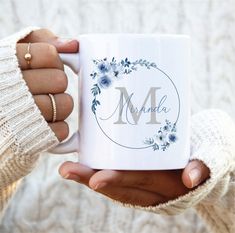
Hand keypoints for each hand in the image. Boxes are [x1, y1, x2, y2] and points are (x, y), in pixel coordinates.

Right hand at [16, 29, 77, 140]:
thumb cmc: (10, 81)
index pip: (50, 55)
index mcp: (6, 64)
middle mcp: (11, 90)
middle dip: (57, 82)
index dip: (53, 60)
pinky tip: (45, 122)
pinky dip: (59, 127)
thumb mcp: (18, 51)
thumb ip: (42, 40)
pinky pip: (62, 130)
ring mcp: (20, 117)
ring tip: (45, 104)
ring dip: (59, 104)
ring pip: (64, 105)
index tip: (44, 66)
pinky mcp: (32, 140)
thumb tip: (73, 44)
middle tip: (45, 86)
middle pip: (59, 80)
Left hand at [58, 160, 209, 206]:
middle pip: (119, 187)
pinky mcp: (139, 179)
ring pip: (114, 186)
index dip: (118, 180)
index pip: (140, 182)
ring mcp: (144, 187)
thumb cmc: (202, 158)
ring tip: (67, 169)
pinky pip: (117, 180)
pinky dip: (99, 173)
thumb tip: (191, 176)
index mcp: (167, 184)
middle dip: (92, 179)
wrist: (201, 166)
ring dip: (89, 177)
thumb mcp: (209, 160)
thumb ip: (203, 166)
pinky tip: (83, 165)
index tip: (96, 179)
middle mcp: (152, 190)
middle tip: (67, 170)